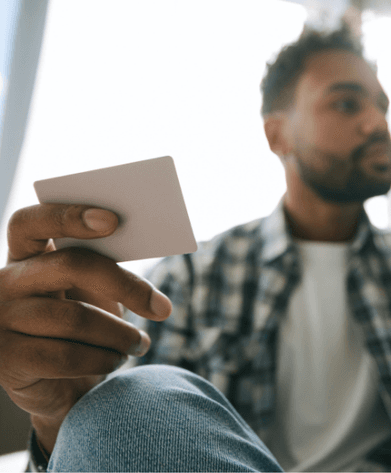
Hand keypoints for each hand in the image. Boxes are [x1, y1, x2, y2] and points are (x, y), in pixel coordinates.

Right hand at [0, 204, 172, 452]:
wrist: (62, 387)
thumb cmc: (84, 328)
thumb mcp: (93, 293)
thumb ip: (105, 270)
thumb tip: (150, 283)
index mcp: (26, 256)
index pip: (30, 222)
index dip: (67, 216)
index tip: (112, 220)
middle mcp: (5, 282)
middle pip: (70, 265)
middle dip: (125, 285)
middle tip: (162, 307)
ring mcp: (1, 320)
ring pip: (75, 317)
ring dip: (120, 334)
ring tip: (139, 343)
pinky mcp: (7, 361)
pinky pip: (67, 356)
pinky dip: (103, 359)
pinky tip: (116, 360)